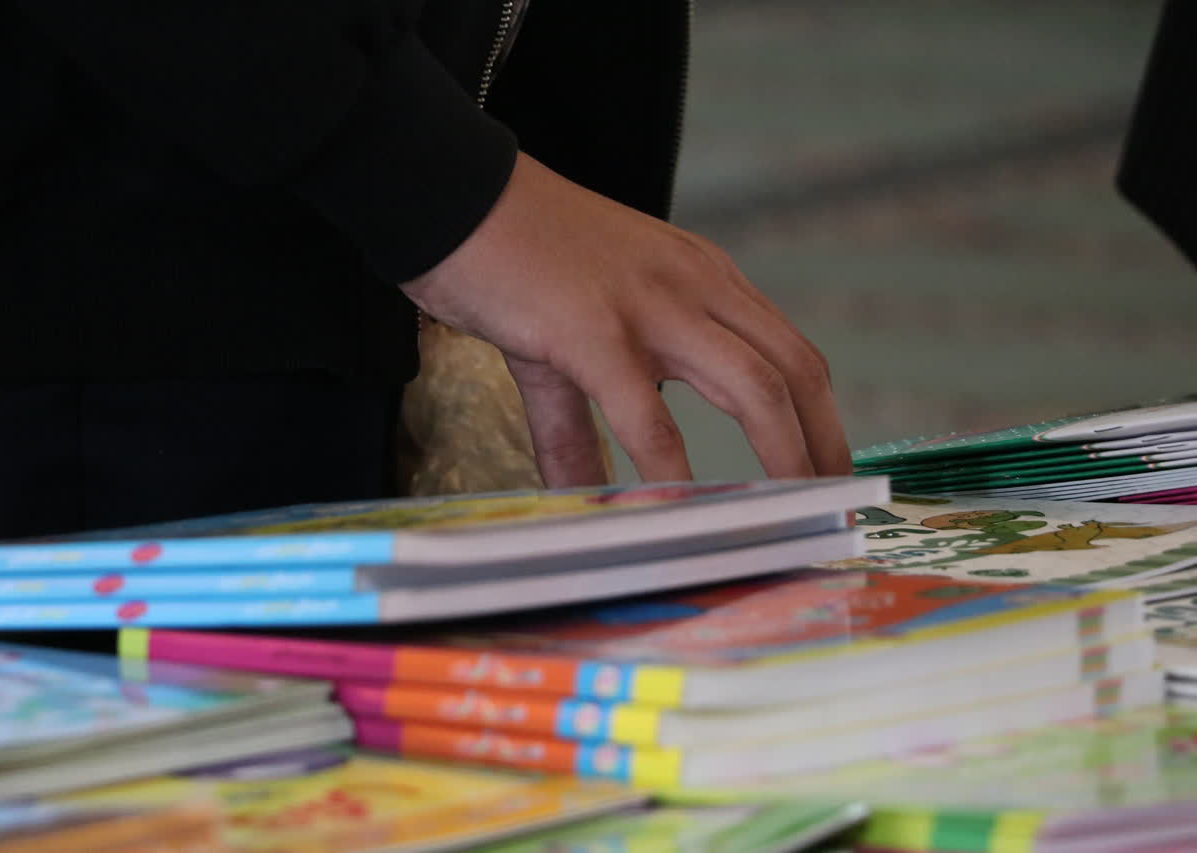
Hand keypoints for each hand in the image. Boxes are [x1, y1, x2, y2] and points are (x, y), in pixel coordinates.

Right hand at [400, 153, 851, 486]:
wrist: (448, 193)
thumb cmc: (513, 255)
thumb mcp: (570, 338)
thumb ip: (582, 427)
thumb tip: (586, 496)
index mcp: (701, 279)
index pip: (789, 352)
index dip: (820, 418)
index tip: (826, 474)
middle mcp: (694, 286)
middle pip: (794, 371)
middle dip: (822, 446)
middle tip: (830, 511)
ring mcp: (648, 306)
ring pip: (751, 386)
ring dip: (782, 457)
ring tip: (785, 520)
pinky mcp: (590, 330)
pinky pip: (645, 413)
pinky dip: (668, 469)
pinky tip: (675, 511)